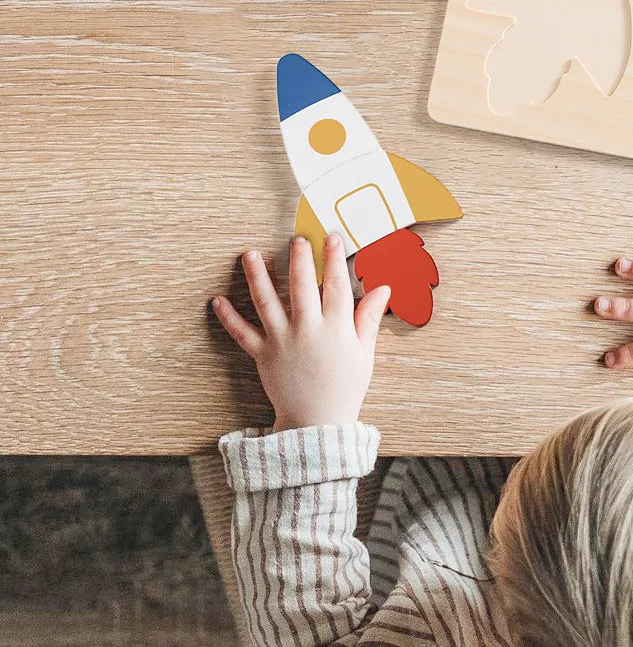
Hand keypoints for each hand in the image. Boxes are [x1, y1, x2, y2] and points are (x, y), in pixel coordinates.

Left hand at [212, 235, 391, 431]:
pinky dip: (229, 317)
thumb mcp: (365, 353)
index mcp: (336, 328)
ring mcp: (283, 341)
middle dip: (299, 258)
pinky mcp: (263, 355)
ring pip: (267, 302)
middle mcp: (307, 330)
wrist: (316, 424)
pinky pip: (243, 333)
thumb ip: (369, 318)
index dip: (333, 259)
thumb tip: (383, 289)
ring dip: (257, 276)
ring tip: (251, 254)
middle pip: (301, 286)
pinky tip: (218, 300)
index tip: (331, 238)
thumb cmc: (345, 388)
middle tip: (296, 238)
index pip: (336, 285)